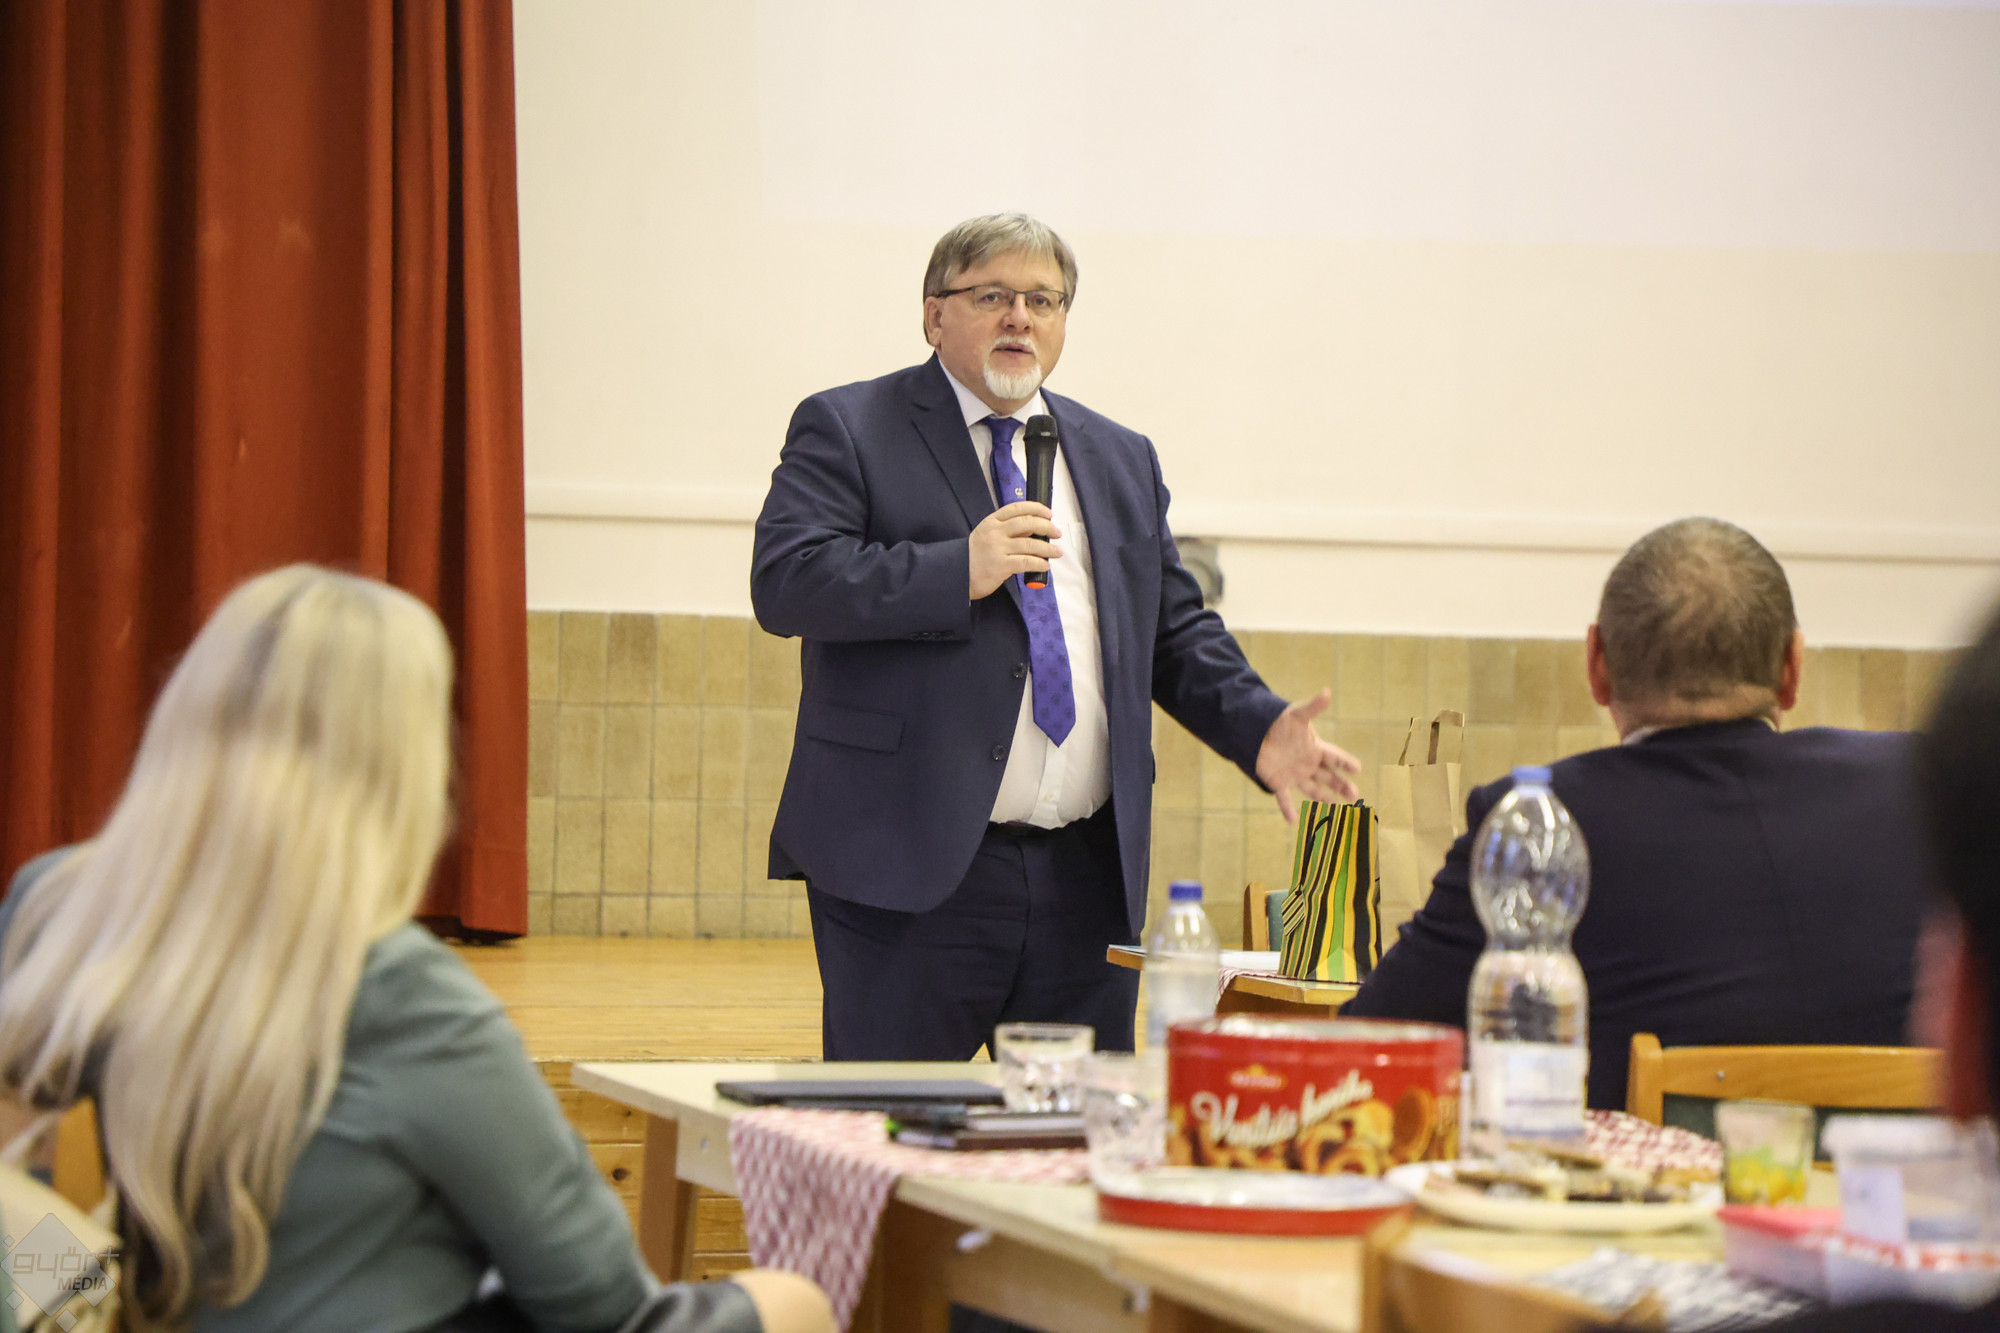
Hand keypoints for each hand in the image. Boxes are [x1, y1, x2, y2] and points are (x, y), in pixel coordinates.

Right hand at [969, 501, 1062, 599]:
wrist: (956, 574)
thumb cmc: (974, 556)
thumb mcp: (986, 535)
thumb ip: (1006, 531)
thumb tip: (1033, 531)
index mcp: (991, 521)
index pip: (1017, 508)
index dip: (1036, 508)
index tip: (1048, 513)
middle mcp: (995, 532)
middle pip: (1027, 523)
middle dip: (1046, 527)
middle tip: (1056, 532)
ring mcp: (998, 548)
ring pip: (1030, 544)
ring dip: (1048, 548)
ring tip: (1057, 552)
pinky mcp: (1001, 566)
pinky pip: (1026, 562)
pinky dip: (1039, 563)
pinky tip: (1045, 565)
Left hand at [1255, 688, 1361, 821]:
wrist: (1255, 731)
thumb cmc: (1279, 722)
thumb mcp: (1296, 715)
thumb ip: (1313, 707)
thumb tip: (1327, 691)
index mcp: (1315, 748)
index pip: (1334, 756)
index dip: (1346, 762)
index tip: (1358, 768)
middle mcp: (1308, 763)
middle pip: (1329, 776)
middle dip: (1342, 785)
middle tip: (1354, 795)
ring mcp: (1295, 774)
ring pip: (1313, 789)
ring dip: (1324, 798)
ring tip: (1335, 807)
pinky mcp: (1279, 782)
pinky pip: (1285, 798)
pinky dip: (1288, 809)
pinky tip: (1292, 821)